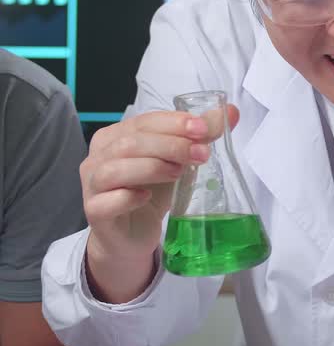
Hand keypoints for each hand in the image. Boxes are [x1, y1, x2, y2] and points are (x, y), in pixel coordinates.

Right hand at [81, 106, 238, 301]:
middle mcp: (98, 157)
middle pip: (131, 142)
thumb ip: (200, 136)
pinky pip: (106, 201)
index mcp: (115, 136)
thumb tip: (230, 112)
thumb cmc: (152, 191)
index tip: (204, 129)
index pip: (143, 121)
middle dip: (171, 145)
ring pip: (115, 169)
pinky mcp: (94, 212)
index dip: (174, 123)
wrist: (133, 233)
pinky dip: (128, 197)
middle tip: (202, 155)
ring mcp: (92, 185)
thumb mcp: (178, 161)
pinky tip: (147, 197)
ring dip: (152, 167)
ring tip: (179, 173)